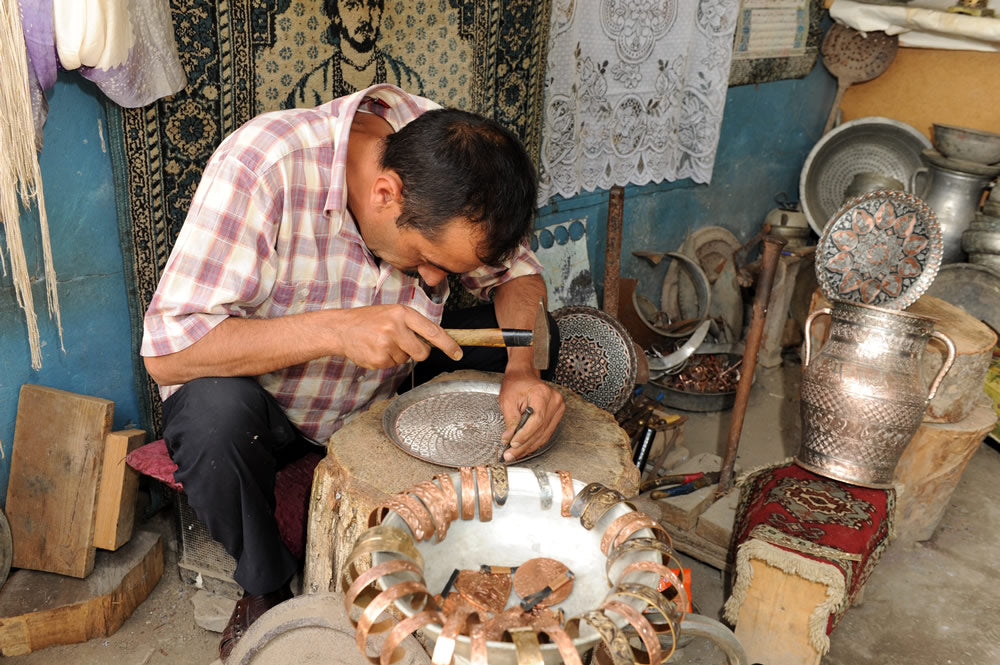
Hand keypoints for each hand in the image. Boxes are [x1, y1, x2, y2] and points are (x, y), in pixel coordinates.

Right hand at [333, 305, 461, 368]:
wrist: (341, 328)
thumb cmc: (370, 320)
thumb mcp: (393, 313)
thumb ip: (413, 325)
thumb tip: (435, 341)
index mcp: (402, 313)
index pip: (432, 331)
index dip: (448, 344)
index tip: (457, 353)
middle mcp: (395, 327)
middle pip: (422, 352)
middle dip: (418, 353)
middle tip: (403, 344)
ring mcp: (386, 344)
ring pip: (405, 359)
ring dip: (397, 354)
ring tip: (382, 342)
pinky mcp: (378, 359)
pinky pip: (392, 365)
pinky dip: (386, 360)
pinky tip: (375, 349)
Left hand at [498, 369, 564, 461]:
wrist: (523, 376)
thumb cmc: (516, 385)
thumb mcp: (508, 401)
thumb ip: (510, 421)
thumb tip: (509, 439)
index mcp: (542, 394)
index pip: (536, 420)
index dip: (525, 435)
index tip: (513, 444)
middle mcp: (554, 401)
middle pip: (540, 430)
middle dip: (524, 445)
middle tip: (510, 454)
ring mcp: (558, 408)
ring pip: (544, 434)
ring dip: (529, 447)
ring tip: (515, 454)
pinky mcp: (557, 415)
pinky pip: (546, 433)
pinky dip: (535, 442)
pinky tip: (525, 448)